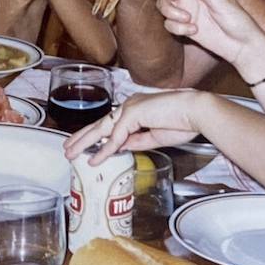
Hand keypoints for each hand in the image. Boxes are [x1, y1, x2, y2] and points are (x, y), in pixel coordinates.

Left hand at [62, 91, 204, 161]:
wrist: (196, 112)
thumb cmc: (182, 122)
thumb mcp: (154, 137)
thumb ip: (135, 141)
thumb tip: (118, 148)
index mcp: (135, 109)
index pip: (110, 123)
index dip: (95, 135)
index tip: (85, 146)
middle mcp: (129, 105)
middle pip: (100, 123)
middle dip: (82, 137)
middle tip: (67, 148)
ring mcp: (130, 108)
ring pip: (102, 128)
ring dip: (85, 142)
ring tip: (71, 153)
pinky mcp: (134, 113)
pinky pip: (116, 136)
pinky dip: (106, 149)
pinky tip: (95, 159)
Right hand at [156, 0, 264, 72]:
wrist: (243, 46)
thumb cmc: (238, 20)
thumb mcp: (223, 2)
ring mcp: (187, 11)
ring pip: (164, 6)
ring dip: (171, 12)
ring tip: (187, 19)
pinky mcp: (184, 27)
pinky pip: (169, 24)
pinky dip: (177, 27)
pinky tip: (194, 31)